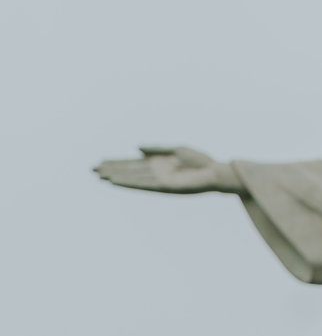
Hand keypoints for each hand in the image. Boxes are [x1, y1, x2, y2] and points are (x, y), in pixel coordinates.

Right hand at [93, 146, 242, 193]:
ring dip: (116, 176)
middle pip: (129, 171)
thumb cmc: (200, 161)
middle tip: (92, 169)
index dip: (117, 163)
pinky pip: (143, 185)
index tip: (101, 162)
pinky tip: (117, 181)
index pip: (133, 164)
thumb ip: (156, 149)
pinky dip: (129, 183)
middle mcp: (156, 173)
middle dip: (112, 170)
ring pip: (132, 178)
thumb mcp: (175, 149)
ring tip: (100, 175)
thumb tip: (137, 148)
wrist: (215, 172)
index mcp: (158, 163)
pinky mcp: (164, 187)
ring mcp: (159, 180)